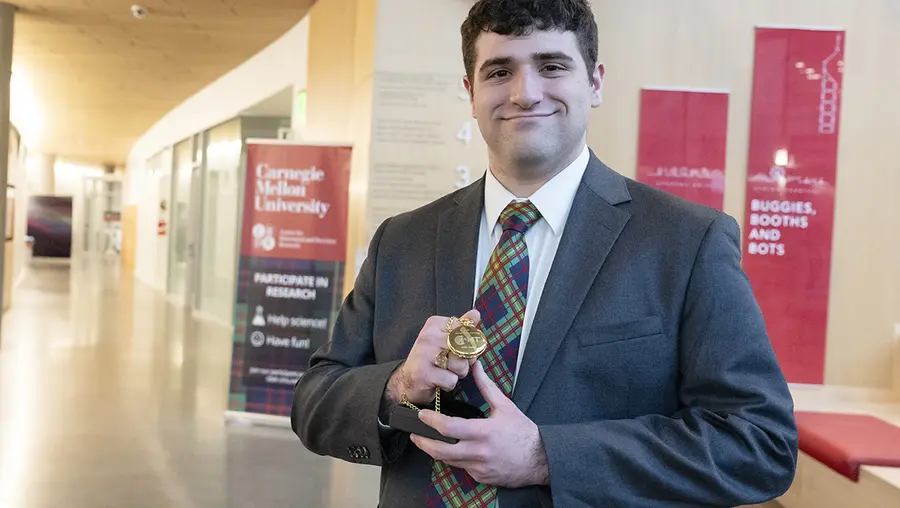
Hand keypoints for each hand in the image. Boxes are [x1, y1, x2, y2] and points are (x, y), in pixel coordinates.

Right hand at [384, 309, 480, 406]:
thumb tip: (475, 314)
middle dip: (465, 360)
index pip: (464, 330)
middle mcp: (428, 336)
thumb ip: (460, 327)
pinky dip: (449, 384)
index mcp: (434, 324)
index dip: (467, 343)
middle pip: (464, 348)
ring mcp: (424, 355)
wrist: (407, 381)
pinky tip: (438, 381)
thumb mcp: (444, 339)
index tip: (456, 348)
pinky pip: (451, 380)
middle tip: (452, 363)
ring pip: (460, 364)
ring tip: (445, 372)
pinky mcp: (424, 374)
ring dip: (457, 373)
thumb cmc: (430, 360)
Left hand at [409, 360, 549, 487]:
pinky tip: (454, 450)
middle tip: (414, 433)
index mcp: (483, 432)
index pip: (449, 428)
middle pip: (440, 451)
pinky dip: (455, 459)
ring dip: (436, 451)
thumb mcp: (505, 406)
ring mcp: (478, 468)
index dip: (431, 421)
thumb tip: (476, 367)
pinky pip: (461, 468)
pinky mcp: (480, 477)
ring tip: (428, 440)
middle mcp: (478, 452)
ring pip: (448, 461)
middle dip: (423, 442)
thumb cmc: (523, 432)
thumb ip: (486, 386)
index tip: (422, 414)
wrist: (540, 459)